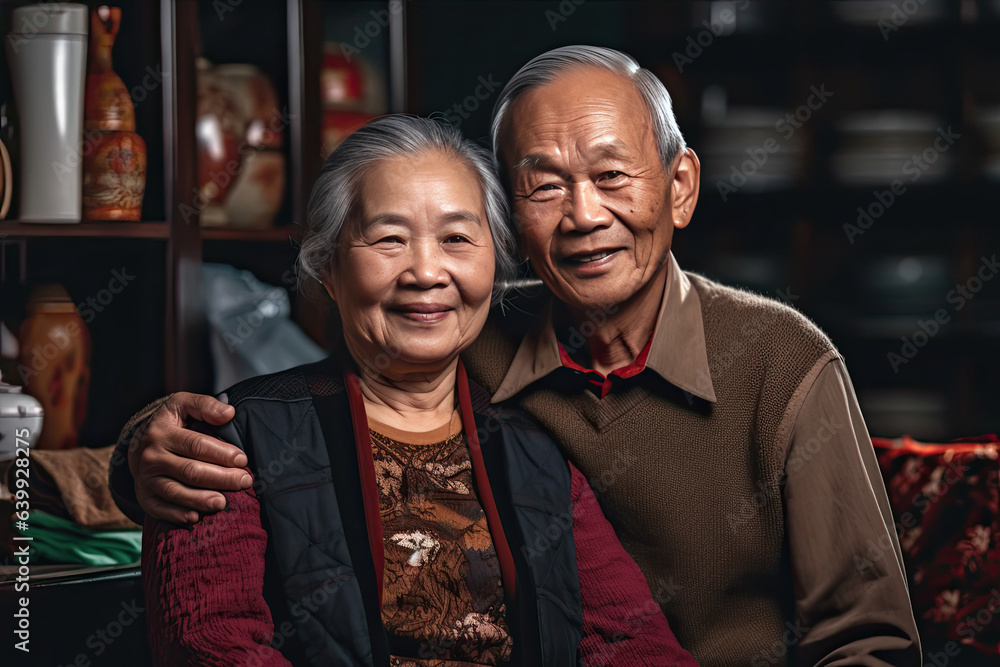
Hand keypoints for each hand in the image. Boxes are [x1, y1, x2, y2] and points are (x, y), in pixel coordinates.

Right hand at [129, 392, 249, 523]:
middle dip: (220, 478)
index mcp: (162, 433)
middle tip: (244, 482)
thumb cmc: (170, 423)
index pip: (196, 445)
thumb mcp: (182, 404)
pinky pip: (160, 509)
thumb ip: (205, 406)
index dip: (221, 453)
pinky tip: (195, 517)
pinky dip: (177, 515)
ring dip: (200, 500)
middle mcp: (151, 457)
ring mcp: (146, 479)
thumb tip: (229, 413)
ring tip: (223, 503)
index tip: (242, 460)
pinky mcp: (144, 496)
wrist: (138, 442)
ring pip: (175, 492)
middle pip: (190, 471)